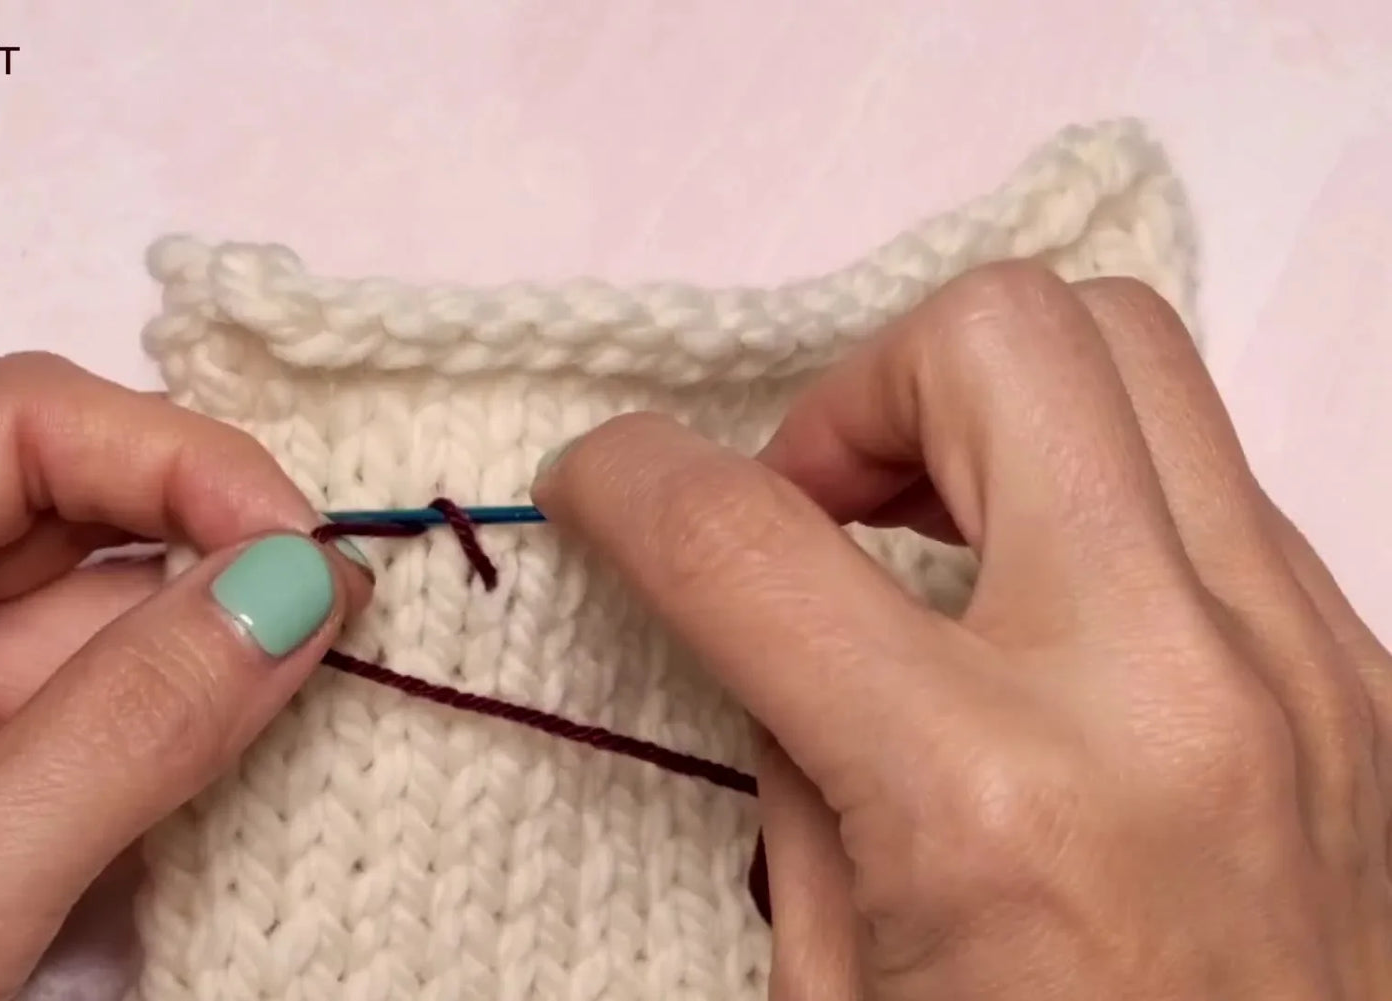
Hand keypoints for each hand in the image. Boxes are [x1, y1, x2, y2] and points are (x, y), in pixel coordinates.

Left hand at [0, 354, 369, 999]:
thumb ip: (129, 732)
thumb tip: (301, 588)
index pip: (3, 430)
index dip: (177, 463)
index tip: (311, 548)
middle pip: (44, 507)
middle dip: (199, 550)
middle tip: (341, 614)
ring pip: (67, 613)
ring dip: (190, 646)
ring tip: (317, 678)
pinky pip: (58, 707)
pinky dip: (153, 725)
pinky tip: (236, 735)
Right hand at [533, 263, 1391, 998]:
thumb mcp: (842, 985)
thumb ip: (797, 765)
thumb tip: (772, 620)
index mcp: (990, 801)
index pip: (745, 537)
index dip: (627, 478)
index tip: (600, 482)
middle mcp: (1170, 688)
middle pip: (999, 337)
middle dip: (855, 388)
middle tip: (813, 511)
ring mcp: (1305, 663)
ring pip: (1132, 352)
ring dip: (983, 409)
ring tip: (925, 533)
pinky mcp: (1370, 670)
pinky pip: (1211, 481)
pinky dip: (1090, 493)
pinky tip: (1045, 616)